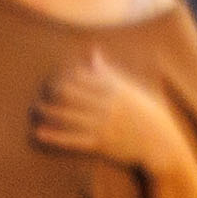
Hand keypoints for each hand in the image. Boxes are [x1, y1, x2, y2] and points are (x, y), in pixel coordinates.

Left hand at [31, 54, 175, 174]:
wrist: (163, 144)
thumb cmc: (147, 114)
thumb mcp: (130, 89)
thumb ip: (108, 72)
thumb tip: (93, 53)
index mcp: (114, 89)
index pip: (80, 76)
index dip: (62, 76)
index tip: (51, 78)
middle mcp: (106, 105)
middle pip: (69, 94)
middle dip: (50, 92)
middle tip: (39, 93)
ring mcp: (103, 125)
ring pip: (67, 116)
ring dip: (47, 112)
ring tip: (33, 109)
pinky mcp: (101, 144)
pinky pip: (73, 140)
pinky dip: (54, 137)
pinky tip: (39, 133)